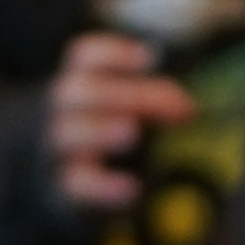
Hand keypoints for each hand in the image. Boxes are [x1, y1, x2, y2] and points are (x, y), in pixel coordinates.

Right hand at [46, 32, 197, 214]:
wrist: (67, 185)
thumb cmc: (107, 135)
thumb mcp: (127, 111)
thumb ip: (152, 102)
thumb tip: (186, 107)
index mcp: (79, 84)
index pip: (83, 56)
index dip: (114, 55)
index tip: (151, 61)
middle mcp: (62, 112)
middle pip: (77, 91)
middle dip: (129, 94)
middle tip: (180, 106)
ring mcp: (58, 151)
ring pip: (66, 135)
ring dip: (100, 131)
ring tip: (133, 133)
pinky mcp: (64, 190)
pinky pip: (76, 186)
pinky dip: (103, 187)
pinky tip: (132, 188)